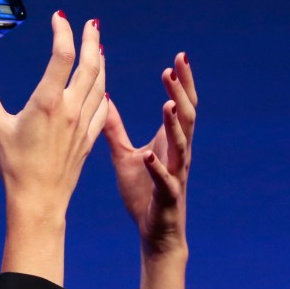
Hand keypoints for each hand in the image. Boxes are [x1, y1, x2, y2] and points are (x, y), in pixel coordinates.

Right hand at [0, 13, 107, 284]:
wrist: (39, 199)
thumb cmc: (15, 165)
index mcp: (47, 102)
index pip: (62, 56)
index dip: (63, 32)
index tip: (60, 18)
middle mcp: (70, 108)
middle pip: (89, 65)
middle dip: (91, 40)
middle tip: (91, 24)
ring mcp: (84, 123)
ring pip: (100, 84)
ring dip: (100, 62)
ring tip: (98, 47)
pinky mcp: (90, 137)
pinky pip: (103, 107)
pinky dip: (103, 91)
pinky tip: (102, 87)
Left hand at [103, 52, 197, 288]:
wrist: (155, 231)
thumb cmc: (143, 191)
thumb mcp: (125, 154)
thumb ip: (115, 127)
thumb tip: (103, 98)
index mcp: (168, 142)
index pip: (179, 106)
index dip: (181, 83)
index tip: (179, 58)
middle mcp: (177, 154)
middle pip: (186, 117)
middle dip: (182, 92)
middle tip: (176, 68)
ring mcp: (175, 175)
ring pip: (180, 145)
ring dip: (174, 125)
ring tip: (166, 104)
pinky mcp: (166, 196)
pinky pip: (165, 181)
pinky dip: (157, 168)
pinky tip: (149, 155)